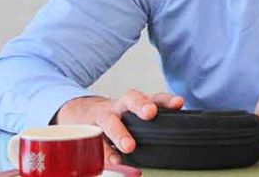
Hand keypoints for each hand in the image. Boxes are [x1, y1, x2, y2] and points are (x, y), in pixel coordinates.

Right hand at [53, 89, 183, 164]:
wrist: (79, 114)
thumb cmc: (115, 118)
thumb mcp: (132, 117)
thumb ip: (151, 125)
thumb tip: (175, 139)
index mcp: (134, 103)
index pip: (154, 97)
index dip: (166, 99)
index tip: (178, 103)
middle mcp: (119, 107)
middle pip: (130, 99)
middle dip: (141, 104)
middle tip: (150, 113)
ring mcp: (102, 117)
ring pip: (110, 121)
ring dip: (120, 133)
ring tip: (130, 146)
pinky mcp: (88, 132)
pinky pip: (96, 142)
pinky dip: (105, 153)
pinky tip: (114, 161)